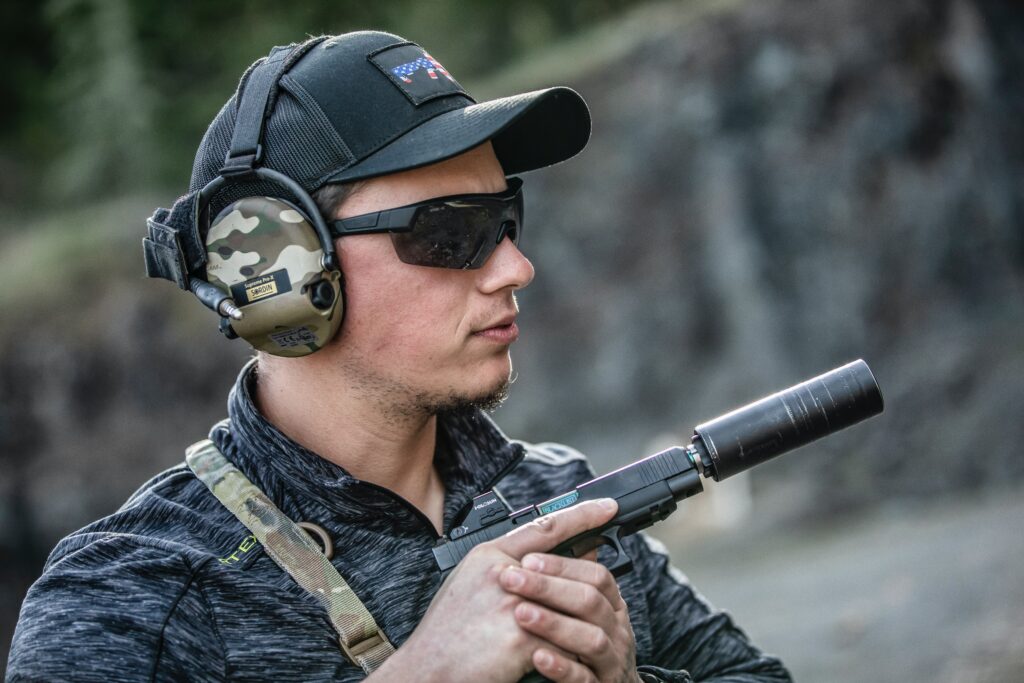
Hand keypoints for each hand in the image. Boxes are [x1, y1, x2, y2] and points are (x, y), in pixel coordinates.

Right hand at [369, 498, 621, 682]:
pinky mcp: (521, 640)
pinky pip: (563, 643)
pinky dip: (569, 653)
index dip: (581, 514)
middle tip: (608, 573)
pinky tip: (570, 659)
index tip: (607, 506)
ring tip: (588, 627)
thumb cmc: (447, 632)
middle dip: (589, 575)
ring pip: (569, 606)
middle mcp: (502, 574)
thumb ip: (510, 567)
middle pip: (565, 568)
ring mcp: (512, 606)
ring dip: (580, 620)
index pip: (544, 526)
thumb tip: (554, 554)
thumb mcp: (472, 584)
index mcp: (489, 556)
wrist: (426, 670)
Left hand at [499, 543, 640, 681]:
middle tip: (511, 579)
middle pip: (590, 600)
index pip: (596, 574)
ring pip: (591, 638)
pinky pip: (584, 678)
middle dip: (549, 587)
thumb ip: (571, 580)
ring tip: (520, 613)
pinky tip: (536, 656)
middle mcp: (615, 629)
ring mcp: (611, 660)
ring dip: (553, 623)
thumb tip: (555, 533)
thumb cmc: (584, 647)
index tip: (527, 558)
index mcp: (610, 604)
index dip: (563, 565)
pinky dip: (561, 666)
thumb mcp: (582, 610)